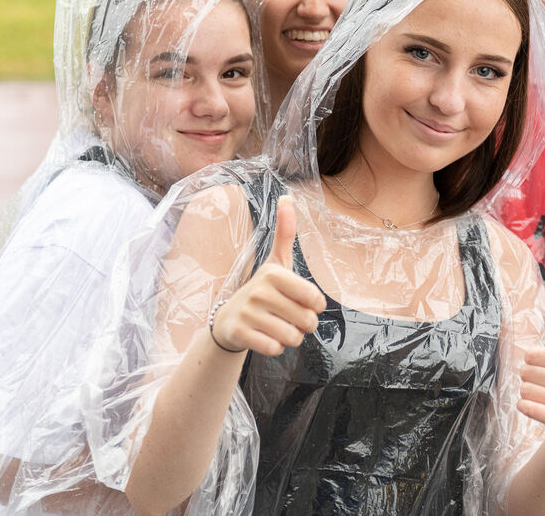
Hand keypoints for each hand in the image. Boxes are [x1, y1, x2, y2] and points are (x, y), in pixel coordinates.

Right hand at [210, 195, 326, 355]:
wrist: (228, 319)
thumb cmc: (262, 290)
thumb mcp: (276, 262)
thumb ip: (285, 233)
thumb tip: (287, 196)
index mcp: (274, 272)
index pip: (316, 299)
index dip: (315, 307)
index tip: (304, 303)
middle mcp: (259, 290)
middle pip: (306, 321)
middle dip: (304, 326)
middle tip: (290, 318)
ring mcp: (247, 312)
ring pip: (292, 337)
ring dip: (291, 338)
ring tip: (278, 327)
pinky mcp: (239, 333)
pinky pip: (274, 348)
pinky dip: (275, 347)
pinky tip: (265, 337)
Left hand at [518, 307, 544, 443]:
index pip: (532, 355)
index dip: (531, 361)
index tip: (544, 367)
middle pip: (526, 372)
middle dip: (528, 378)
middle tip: (543, 384)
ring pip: (525, 390)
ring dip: (527, 393)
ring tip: (542, 396)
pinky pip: (526, 407)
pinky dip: (524, 406)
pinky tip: (535, 407)